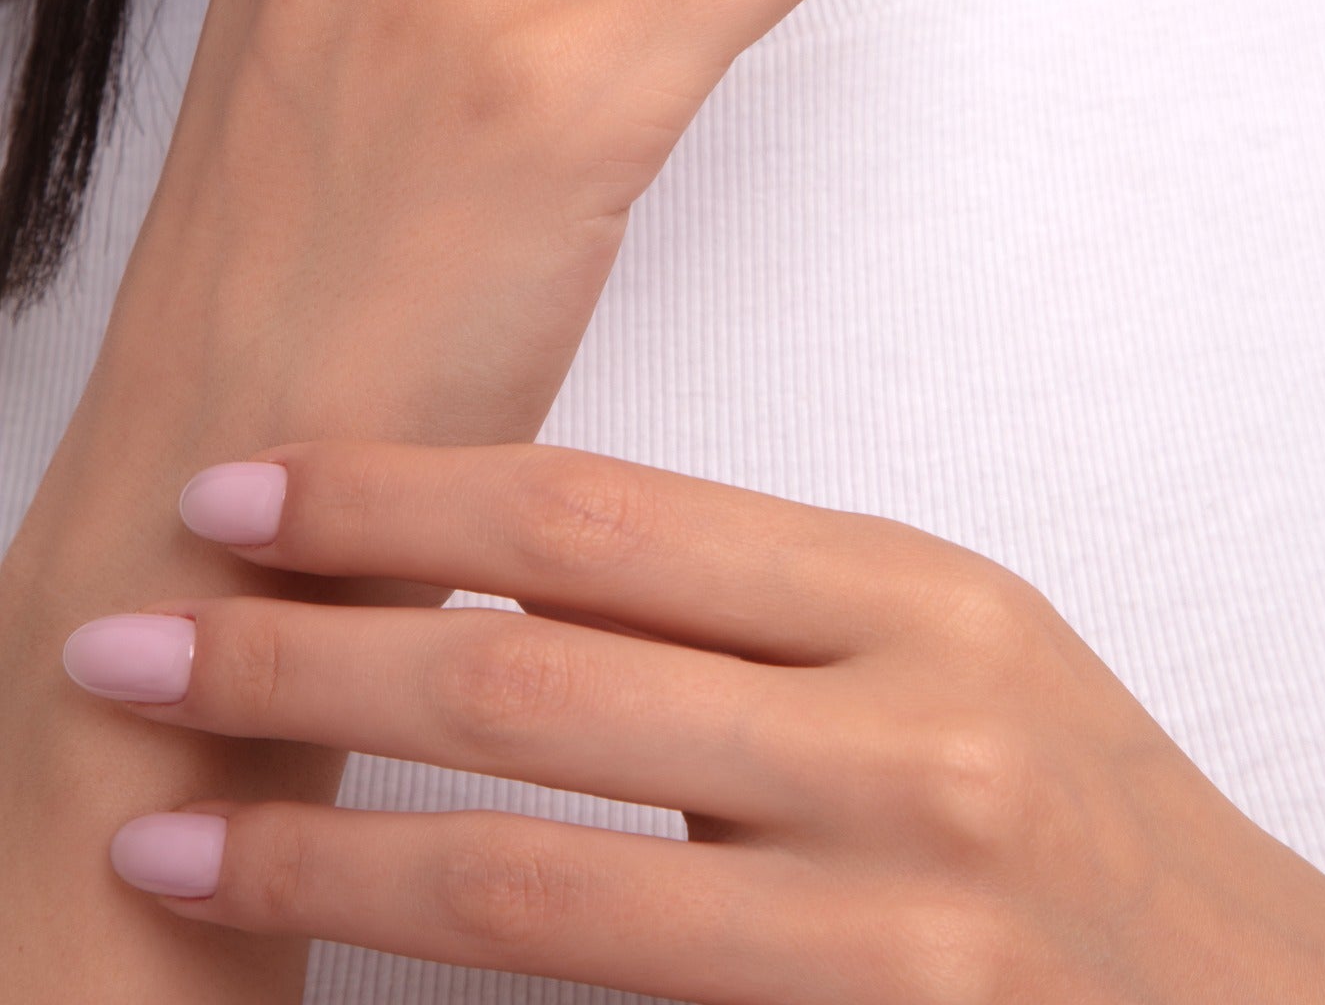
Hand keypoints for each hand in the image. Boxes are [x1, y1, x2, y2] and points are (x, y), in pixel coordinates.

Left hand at [68, 442, 1324, 1002]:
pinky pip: (603, 998)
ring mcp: (899, 919)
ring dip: (318, 847)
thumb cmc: (1068, 817)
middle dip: (297, 661)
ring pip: (537, 872)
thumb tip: (485, 565)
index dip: (390, 501)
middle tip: (130, 643)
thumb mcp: (937, 656)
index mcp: (916, 595)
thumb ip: (744, 612)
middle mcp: (911, 739)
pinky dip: (437, 963)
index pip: (595, 517)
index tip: (239, 496)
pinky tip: (334, 939)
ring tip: (169, 830)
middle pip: (531, 676)